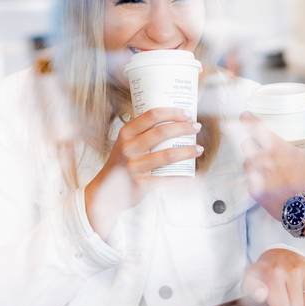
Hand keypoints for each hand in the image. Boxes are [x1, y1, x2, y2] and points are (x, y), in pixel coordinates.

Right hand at [85, 107, 201, 237]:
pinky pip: (166, 180)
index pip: (151, 115)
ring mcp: (134, 166)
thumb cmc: (121, 165)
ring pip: (167, 155)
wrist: (105, 193)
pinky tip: (192, 175)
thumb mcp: (125, 144)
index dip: (172, 112)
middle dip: (184, 128)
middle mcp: (128, 148)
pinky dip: (181, 178)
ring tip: (199, 149)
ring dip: (188, 151)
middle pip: (162, 132)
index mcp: (126, 133)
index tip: (186, 114)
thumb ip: (141, 133)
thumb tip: (172, 121)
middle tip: (196, 127)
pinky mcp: (140, 184)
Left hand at [240, 112, 304, 219]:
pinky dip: (254, 180)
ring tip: (260, 165)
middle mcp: (263, 160)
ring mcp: (257, 177)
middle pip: (246, 144)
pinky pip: (249, 180)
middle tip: (256, 145)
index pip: (256, 127)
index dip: (248, 119)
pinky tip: (262, 181)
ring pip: (245, 163)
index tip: (245, 115)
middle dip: (250, 143)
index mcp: (278, 148)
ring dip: (251, 162)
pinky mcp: (254, 192)